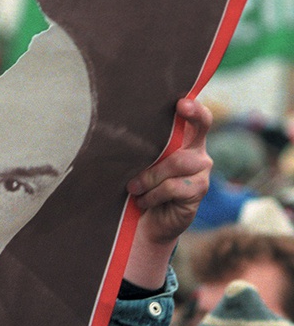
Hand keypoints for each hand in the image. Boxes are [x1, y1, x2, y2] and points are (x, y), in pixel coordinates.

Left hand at [123, 98, 212, 288]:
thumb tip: (123, 136)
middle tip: (133, 176)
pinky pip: (172, 186)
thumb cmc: (140, 187)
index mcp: (186, 141)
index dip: (194, 110)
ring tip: (133, 189)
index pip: (199, 119)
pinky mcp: (199, 190)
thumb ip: (143, 150)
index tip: (180, 103)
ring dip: (149, 178)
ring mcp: (202, 172)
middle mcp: (198, 153)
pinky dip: (153, 195)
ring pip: (176, 163)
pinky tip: (144, 201)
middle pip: (190, 139)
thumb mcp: (140, 165)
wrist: (147, 223)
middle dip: (158, 155)